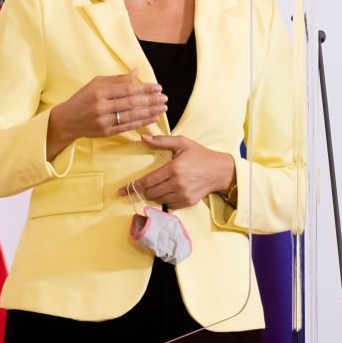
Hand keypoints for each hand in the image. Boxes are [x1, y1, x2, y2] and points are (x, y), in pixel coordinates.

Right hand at [48, 71, 167, 157]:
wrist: (67, 120)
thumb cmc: (82, 99)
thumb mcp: (95, 84)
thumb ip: (117, 79)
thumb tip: (136, 72)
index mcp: (99, 91)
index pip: (127, 89)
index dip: (145, 88)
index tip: (158, 87)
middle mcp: (101, 106)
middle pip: (131, 102)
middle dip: (150, 100)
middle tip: (164, 98)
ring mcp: (103, 120)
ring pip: (131, 115)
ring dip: (150, 112)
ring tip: (163, 108)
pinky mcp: (106, 132)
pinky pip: (127, 126)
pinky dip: (141, 122)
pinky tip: (152, 118)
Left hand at [119, 135, 235, 208]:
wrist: (220, 171)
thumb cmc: (200, 155)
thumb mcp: (182, 143)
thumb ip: (161, 141)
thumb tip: (142, 138)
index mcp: (173, 168)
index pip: (147, 181)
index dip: (132, 187)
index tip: (121, 191)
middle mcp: (177, 184)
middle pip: (150, 192)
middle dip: (145, 189)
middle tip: (149, 182)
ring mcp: (183, 195)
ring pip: (158, 199)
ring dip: (155, 193)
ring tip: (163, 184)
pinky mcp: (188, 202)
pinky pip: (169, 204)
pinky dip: (166, 199)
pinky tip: (172, 190)